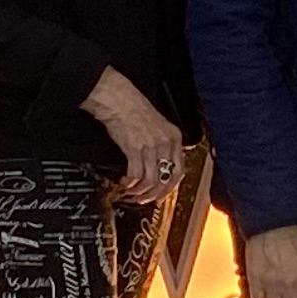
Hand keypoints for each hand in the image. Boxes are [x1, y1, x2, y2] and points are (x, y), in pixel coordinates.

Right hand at [81, 70, 185, 201]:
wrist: (117, 98)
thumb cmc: (133, 108)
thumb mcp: (157, 125)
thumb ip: (162, 145)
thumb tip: (159, 166)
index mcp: (173, 137)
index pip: (179, 170)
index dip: (170, 187)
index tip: (162, 194)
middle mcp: (165, 142)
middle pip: (166, 179)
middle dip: (156, 194)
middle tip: (146, 199)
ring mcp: (150, 145)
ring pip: (151, 180)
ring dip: (141, 191)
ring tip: (132, 193)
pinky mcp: (134, 148)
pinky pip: (135, 174)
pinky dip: (130, 183)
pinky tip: (125, 183)